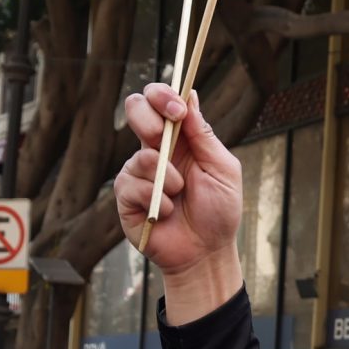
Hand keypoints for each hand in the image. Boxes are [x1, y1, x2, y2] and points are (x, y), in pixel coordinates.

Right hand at [116, 83, 241, 316]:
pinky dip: (155, 201)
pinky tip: (165, 213)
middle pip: (135, 109)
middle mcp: (155, 149)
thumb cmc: (219, 212)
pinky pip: (132, 186)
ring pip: (139, 157)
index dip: (162, 95)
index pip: (160, 101)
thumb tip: (189, 94)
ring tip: (178, 198)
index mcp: (179, 138)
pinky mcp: (125, 198)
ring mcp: (137, 173)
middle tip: (164, 142)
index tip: (176, 110)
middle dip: (149, 120)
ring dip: (166, 179)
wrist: (206, 253)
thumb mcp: (222, 169)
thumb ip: (203, 135)